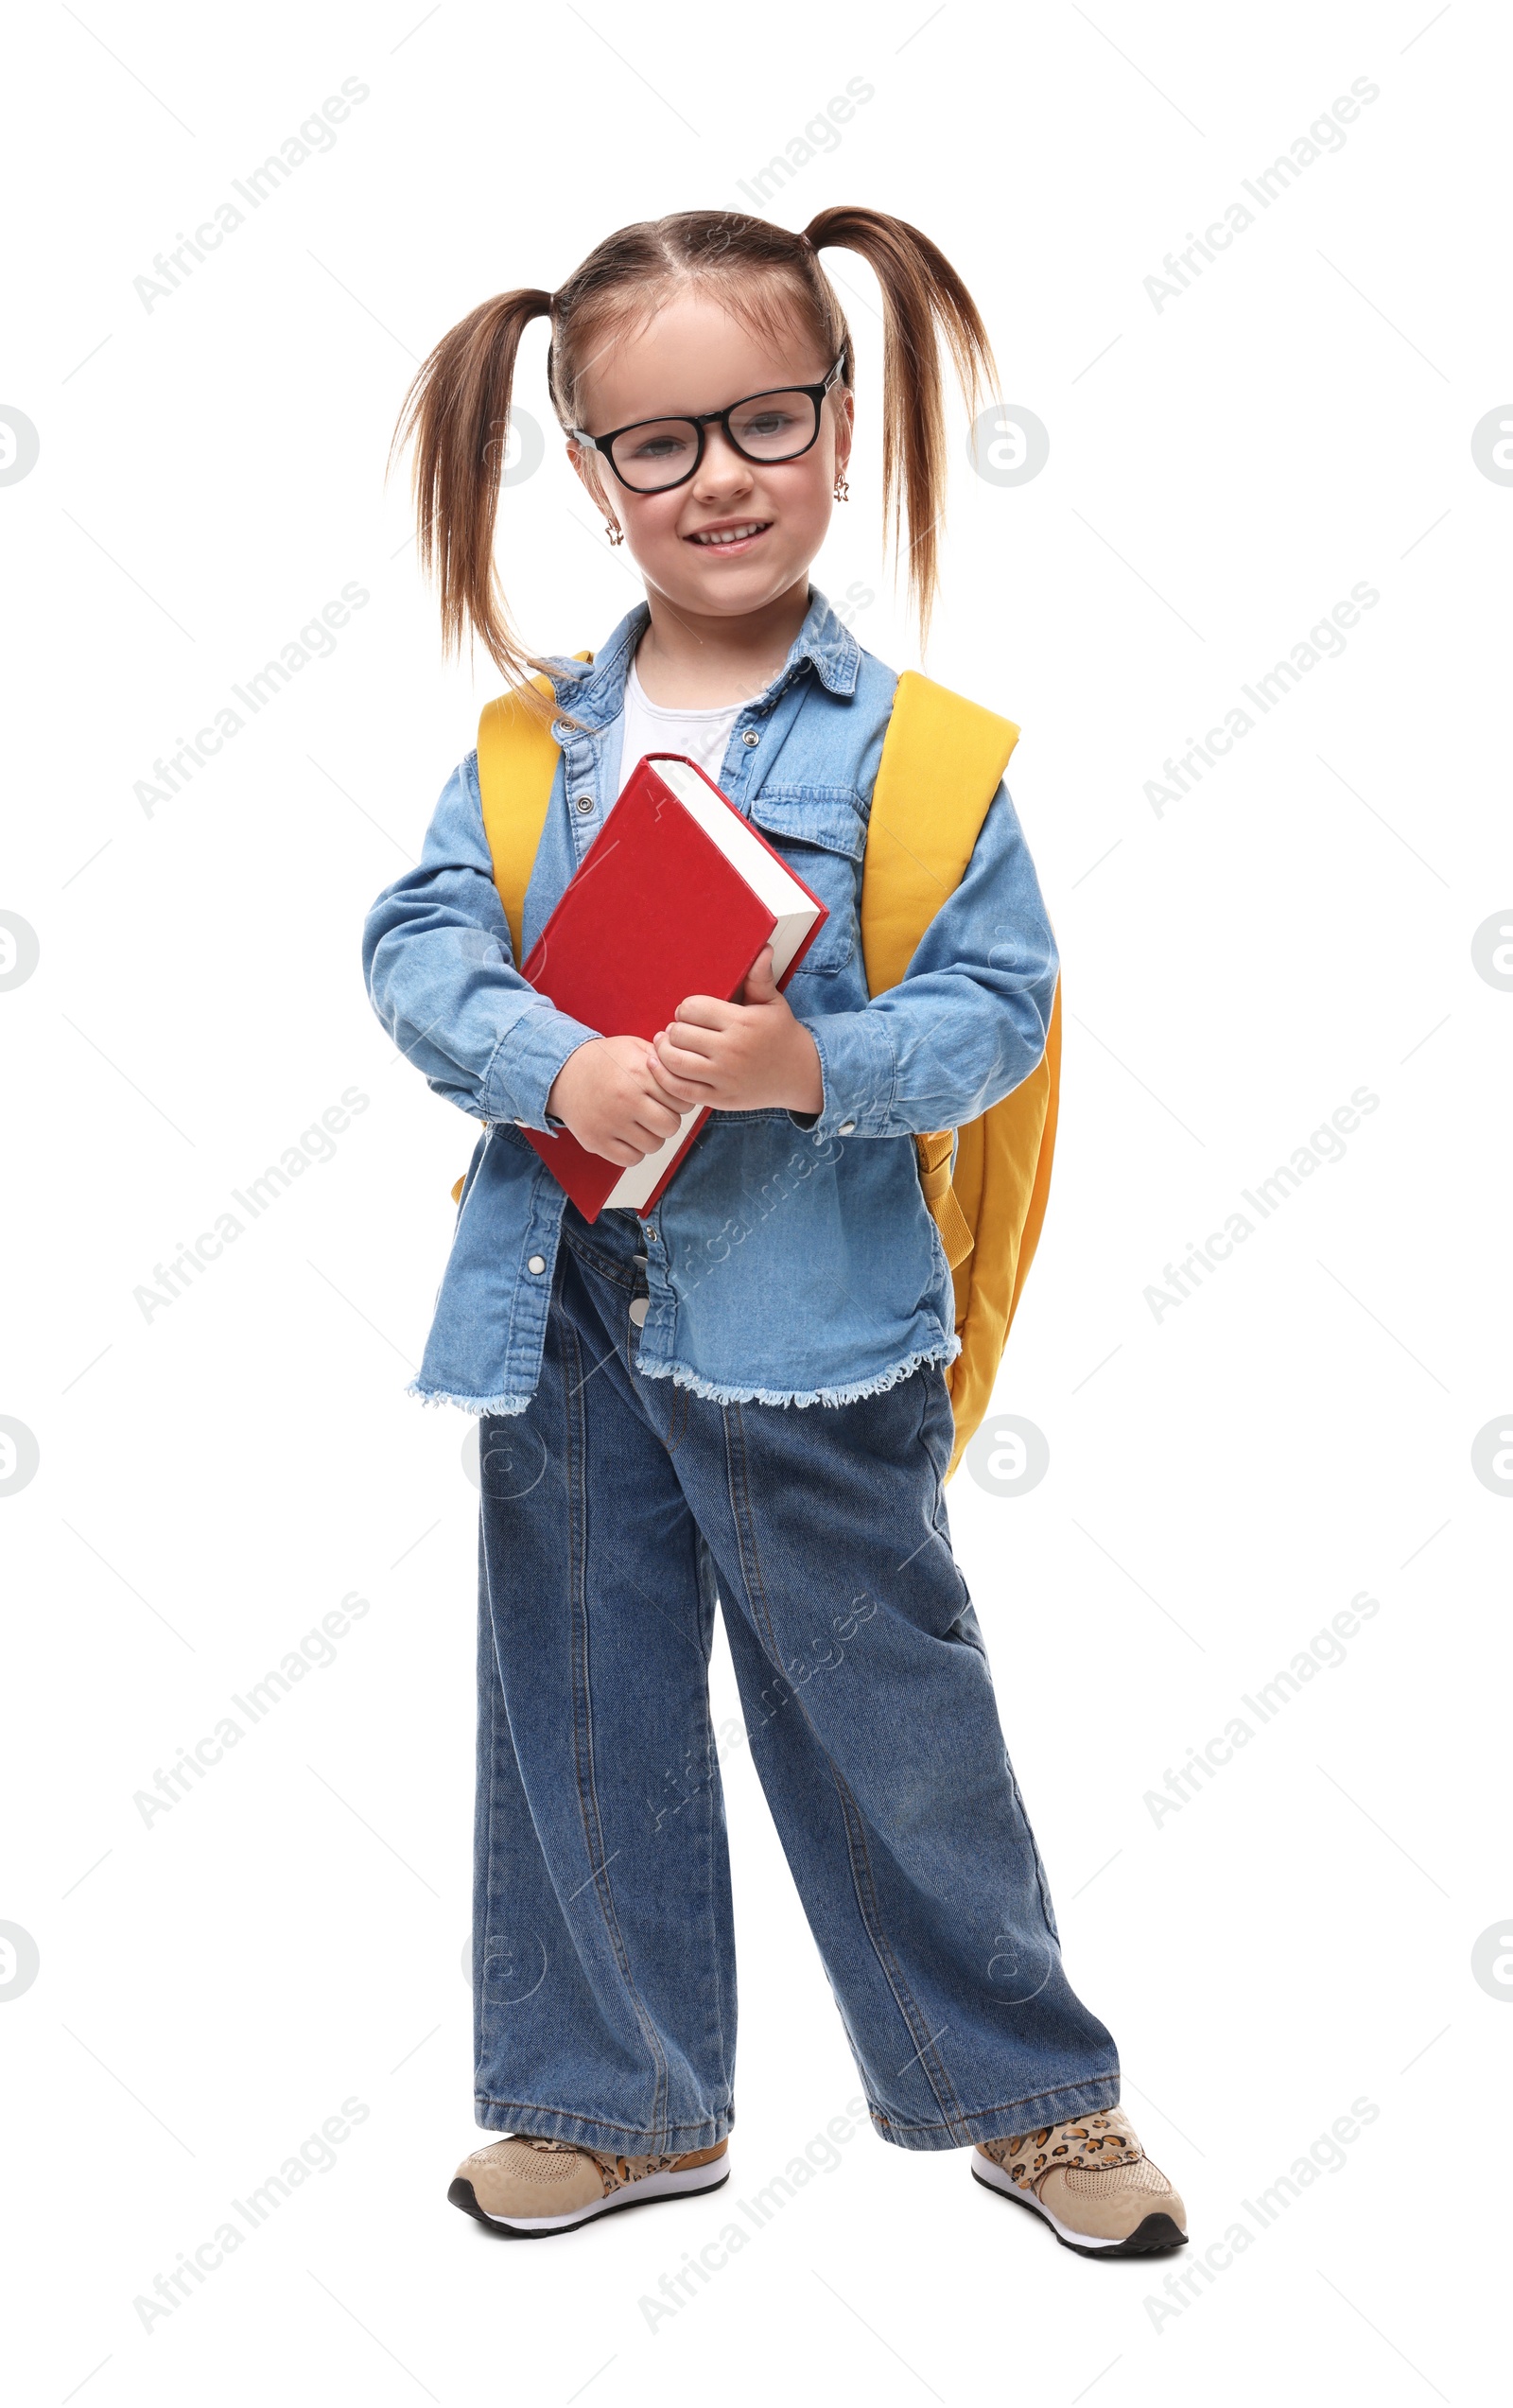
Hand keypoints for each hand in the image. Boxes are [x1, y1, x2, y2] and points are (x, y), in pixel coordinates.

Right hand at [546, 1035, 684, 1166]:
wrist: (563, 1073)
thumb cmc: (604, 1061)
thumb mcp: (634, 1047)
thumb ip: (664, 1059)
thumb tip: (690, 1072)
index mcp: (639, 1073)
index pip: (681, 1101)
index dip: (679, 1102)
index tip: (667, 1100)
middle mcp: (626, 1098)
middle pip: (670, 1126)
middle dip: (667, 1121)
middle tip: (655, 1113)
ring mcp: (610, 1122)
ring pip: (653, 1145)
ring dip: (651, 1137)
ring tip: (640, 1124)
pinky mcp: (596, 1141)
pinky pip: (631, 1159)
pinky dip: (634, 1152)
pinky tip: (627, 1136)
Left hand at [648, 947, 823, 1115]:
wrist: (800, 1074)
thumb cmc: (781, 1035)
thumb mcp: (774, 1003)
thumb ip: (760, 978)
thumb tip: (763, 948)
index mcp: (742, 1023)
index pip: (692, 1008)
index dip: (686, 1009)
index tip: (690, 1013)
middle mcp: (732, 1050)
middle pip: (679, 1033)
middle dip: (675, 1029)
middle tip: (679, 1030)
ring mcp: (724, 1077)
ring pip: (674, 1060)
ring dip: (664, 1050)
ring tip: (667, 1044)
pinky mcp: (719, 1099)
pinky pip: (679, 1089)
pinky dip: (663, 1077)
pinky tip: (659, 1065)